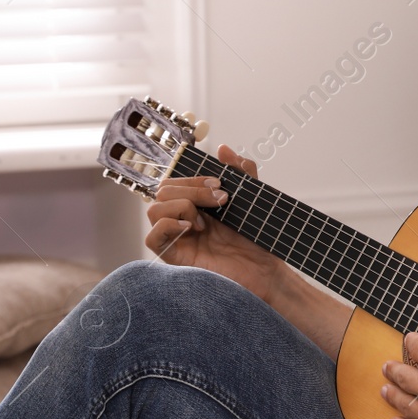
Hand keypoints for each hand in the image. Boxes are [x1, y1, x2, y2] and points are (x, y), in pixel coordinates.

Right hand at [145, 144, 280, 294]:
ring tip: (207, 221)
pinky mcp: (174, 257)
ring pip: (154, 209)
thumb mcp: (252, 198)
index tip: (221, 184)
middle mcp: (182, 218)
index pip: (176, 180)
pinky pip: (152, 237)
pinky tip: (192, 228)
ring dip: (183, 206)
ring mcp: (176, 237)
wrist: (265, 270)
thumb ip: (241, 172)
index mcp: (196, 204)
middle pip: (163, 189)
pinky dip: (168, 225)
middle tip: (221, 201)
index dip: (195, 177)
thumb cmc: (256, 238)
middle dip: (193, 189)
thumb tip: (223, 148)